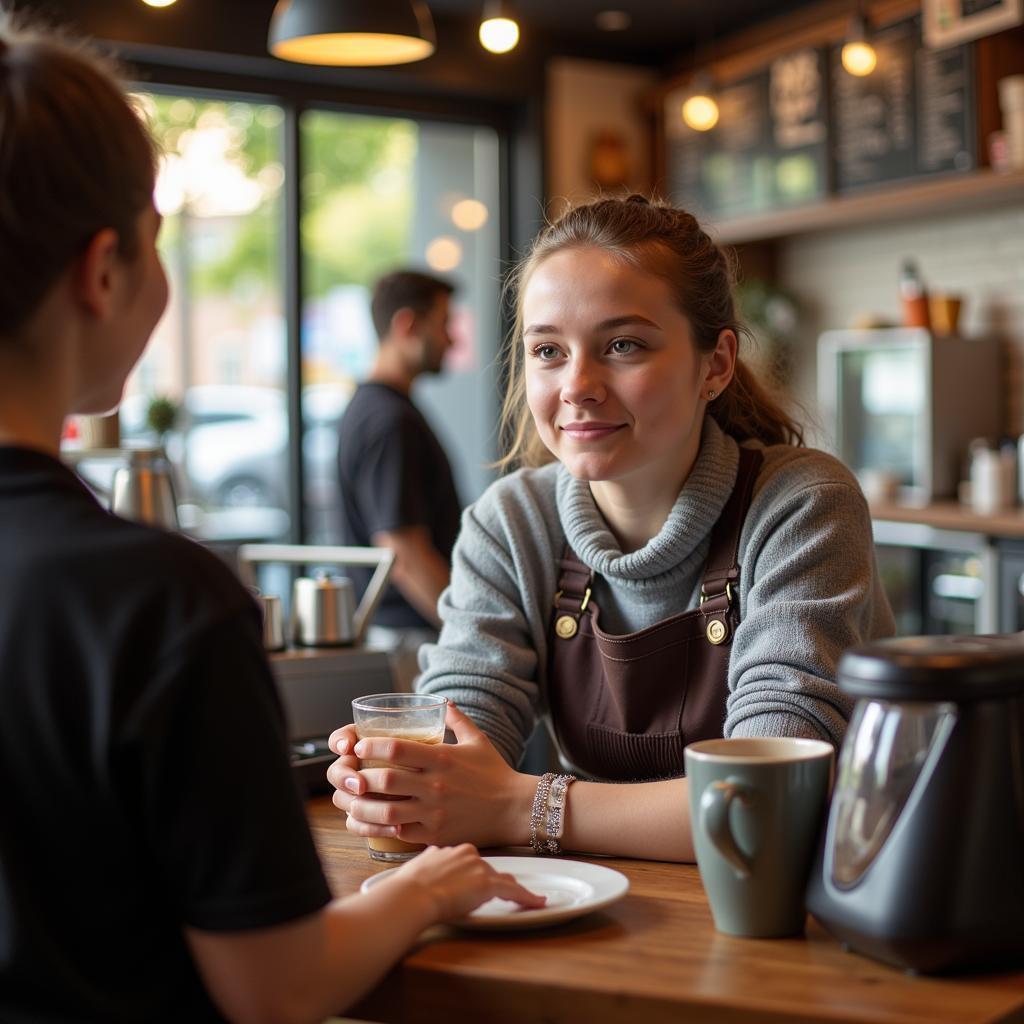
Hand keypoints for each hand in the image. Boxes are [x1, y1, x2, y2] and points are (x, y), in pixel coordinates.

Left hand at [329, 704, 535, 848]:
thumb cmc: (496, 773)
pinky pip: (398, 832)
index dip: (371, 745)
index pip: (397, 748)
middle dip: (360, 777)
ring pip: (386, 810)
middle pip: (385, 779)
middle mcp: (435, 785)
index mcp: (442, 758)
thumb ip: (457, 719)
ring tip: (350, 801)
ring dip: (362, 806)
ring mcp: (434, 811)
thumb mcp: (478, 740)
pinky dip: (377, 827)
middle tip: (349, 775)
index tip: (359, 746)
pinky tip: (365, 822)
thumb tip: (442, 702)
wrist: (515, 808)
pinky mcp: (435, 833)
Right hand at [381, 843, 545, 922]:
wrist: (411, 895)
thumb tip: (428, 861)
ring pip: (500, 878)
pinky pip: (513, 889)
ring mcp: (478, 866)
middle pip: (486, 868)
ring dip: (510, 889)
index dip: (474, 873)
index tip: (476, 881)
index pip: (469, 861)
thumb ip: (428, 862)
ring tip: (525, 898)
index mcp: (450, 848)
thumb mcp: (417, 867)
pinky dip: (527, 896)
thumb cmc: (407, 887)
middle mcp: (466, 852)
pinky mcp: (487, 883)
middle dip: (491, 881)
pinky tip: (537, 902)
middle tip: (498, 895)